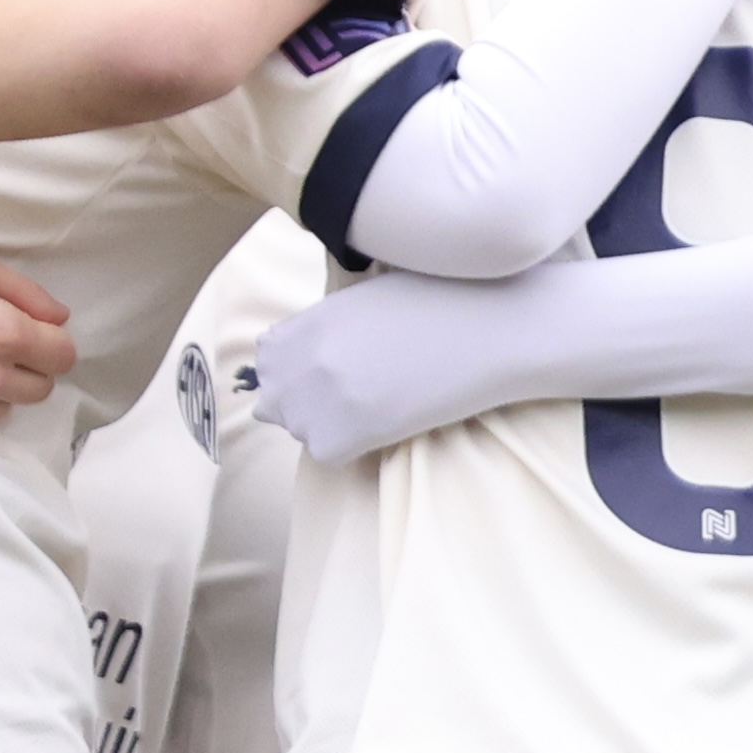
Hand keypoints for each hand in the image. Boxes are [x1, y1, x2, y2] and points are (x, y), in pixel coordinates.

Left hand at [232, 287, 428, 466]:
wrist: (485, 331)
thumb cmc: (439, 301)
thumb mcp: (364, 298)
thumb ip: (325, 325)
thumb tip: (309, 350)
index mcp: (303, 326)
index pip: (267, 360)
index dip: (293, 371)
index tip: (321, 373)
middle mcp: (297, 364)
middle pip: (273, 402)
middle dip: (303, 403)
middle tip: (350, 398)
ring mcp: (314, 402)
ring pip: (299, 430)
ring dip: (327, 425)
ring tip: (373, 408)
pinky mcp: (338, 438)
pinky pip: (326, 453)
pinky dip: (351, 447)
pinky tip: (384, 424)